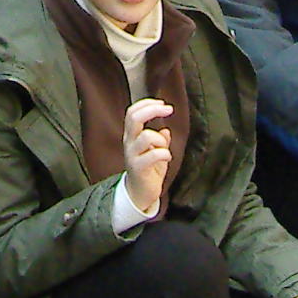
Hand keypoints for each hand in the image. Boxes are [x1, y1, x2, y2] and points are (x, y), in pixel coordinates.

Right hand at [121, 95, 175, 221]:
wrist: (140, 194)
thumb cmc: (149, 171)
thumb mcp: (155, 152)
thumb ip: (160, 140)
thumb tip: (166, 130)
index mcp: (131, 136)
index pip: (132, 112)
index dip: (147, 104)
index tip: (163, 104)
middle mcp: (129, 143)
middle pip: (134, 118)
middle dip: (153, 110)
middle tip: (168, 109)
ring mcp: (132, 155)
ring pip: (146, 136)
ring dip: (160, 139)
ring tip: (164, 148)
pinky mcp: (138, 168)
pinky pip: (153, 155)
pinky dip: (165, 154)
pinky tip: (167, 158)